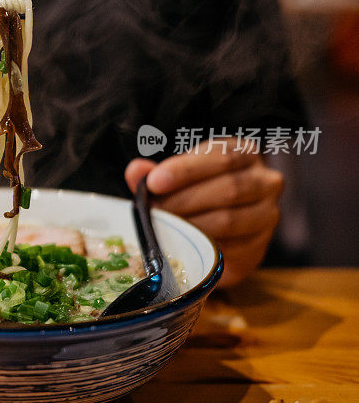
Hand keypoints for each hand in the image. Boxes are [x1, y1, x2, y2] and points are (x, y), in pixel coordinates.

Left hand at [124, 138, 283, 286]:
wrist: (218, 234)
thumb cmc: (195, 194)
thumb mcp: (177, 177)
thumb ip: (156, 174)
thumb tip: (135, 170)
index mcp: (244, 153)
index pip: (219, 157)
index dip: (185, 170)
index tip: (154, 182)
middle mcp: (265, 181)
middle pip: (228, 189)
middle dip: (183, 200)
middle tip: (153, 210)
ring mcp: (267, 215)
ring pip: (229, 220)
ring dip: (190, 225)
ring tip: (163, 226)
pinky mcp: (259, 247)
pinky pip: (231, 248)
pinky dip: (202, 247)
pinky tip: (180, 244)